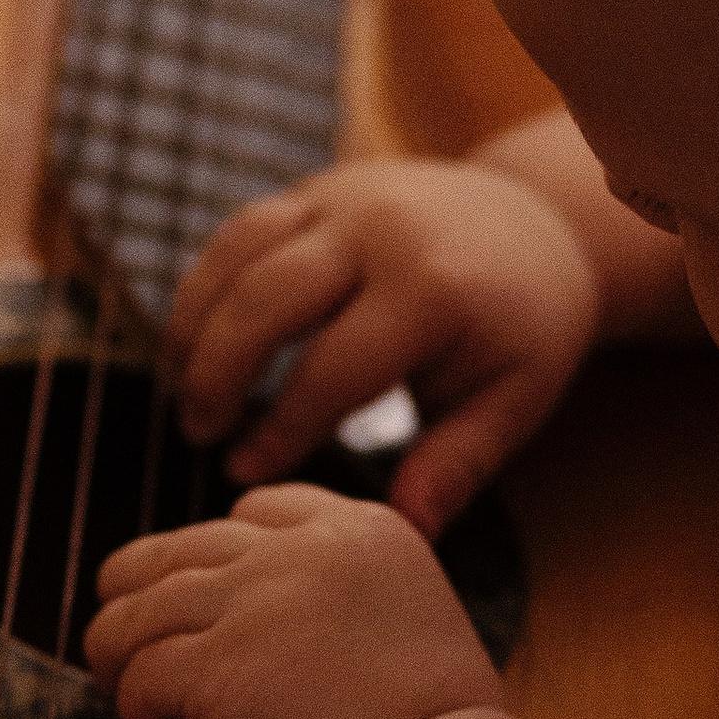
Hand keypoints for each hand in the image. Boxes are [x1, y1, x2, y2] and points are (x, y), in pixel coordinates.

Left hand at [86, 483, 501, 718]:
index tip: (212, 609)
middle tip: (136, 650)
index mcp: (363, 530)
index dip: (217, 559)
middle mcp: (303, 549)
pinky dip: (137, 710)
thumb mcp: (412, 622)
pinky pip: (139, 672)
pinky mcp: (216, 662)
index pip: (256, 511)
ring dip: (121, 656)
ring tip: (135, 697)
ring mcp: (254, 600)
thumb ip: (343, 600)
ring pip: (133, 609)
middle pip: (175, 549)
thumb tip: (268, 631)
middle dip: (142, 600)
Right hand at [169, 160, 601, 533]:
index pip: (334, 368)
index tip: (245, 473)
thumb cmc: (523, 325)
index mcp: (434, 288)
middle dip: (219, 371)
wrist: (535, 220)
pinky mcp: (316, 188)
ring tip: (182, 392)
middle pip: (267, 298)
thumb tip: (408, 530)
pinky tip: (195, 341)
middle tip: (197, 434)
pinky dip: (206, 285)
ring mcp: (342, 197)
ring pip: (238, 254)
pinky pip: (240, 231)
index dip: (282, 428)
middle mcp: (380, 230)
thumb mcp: (514, 399)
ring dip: (195, 324)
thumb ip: (457, 463)